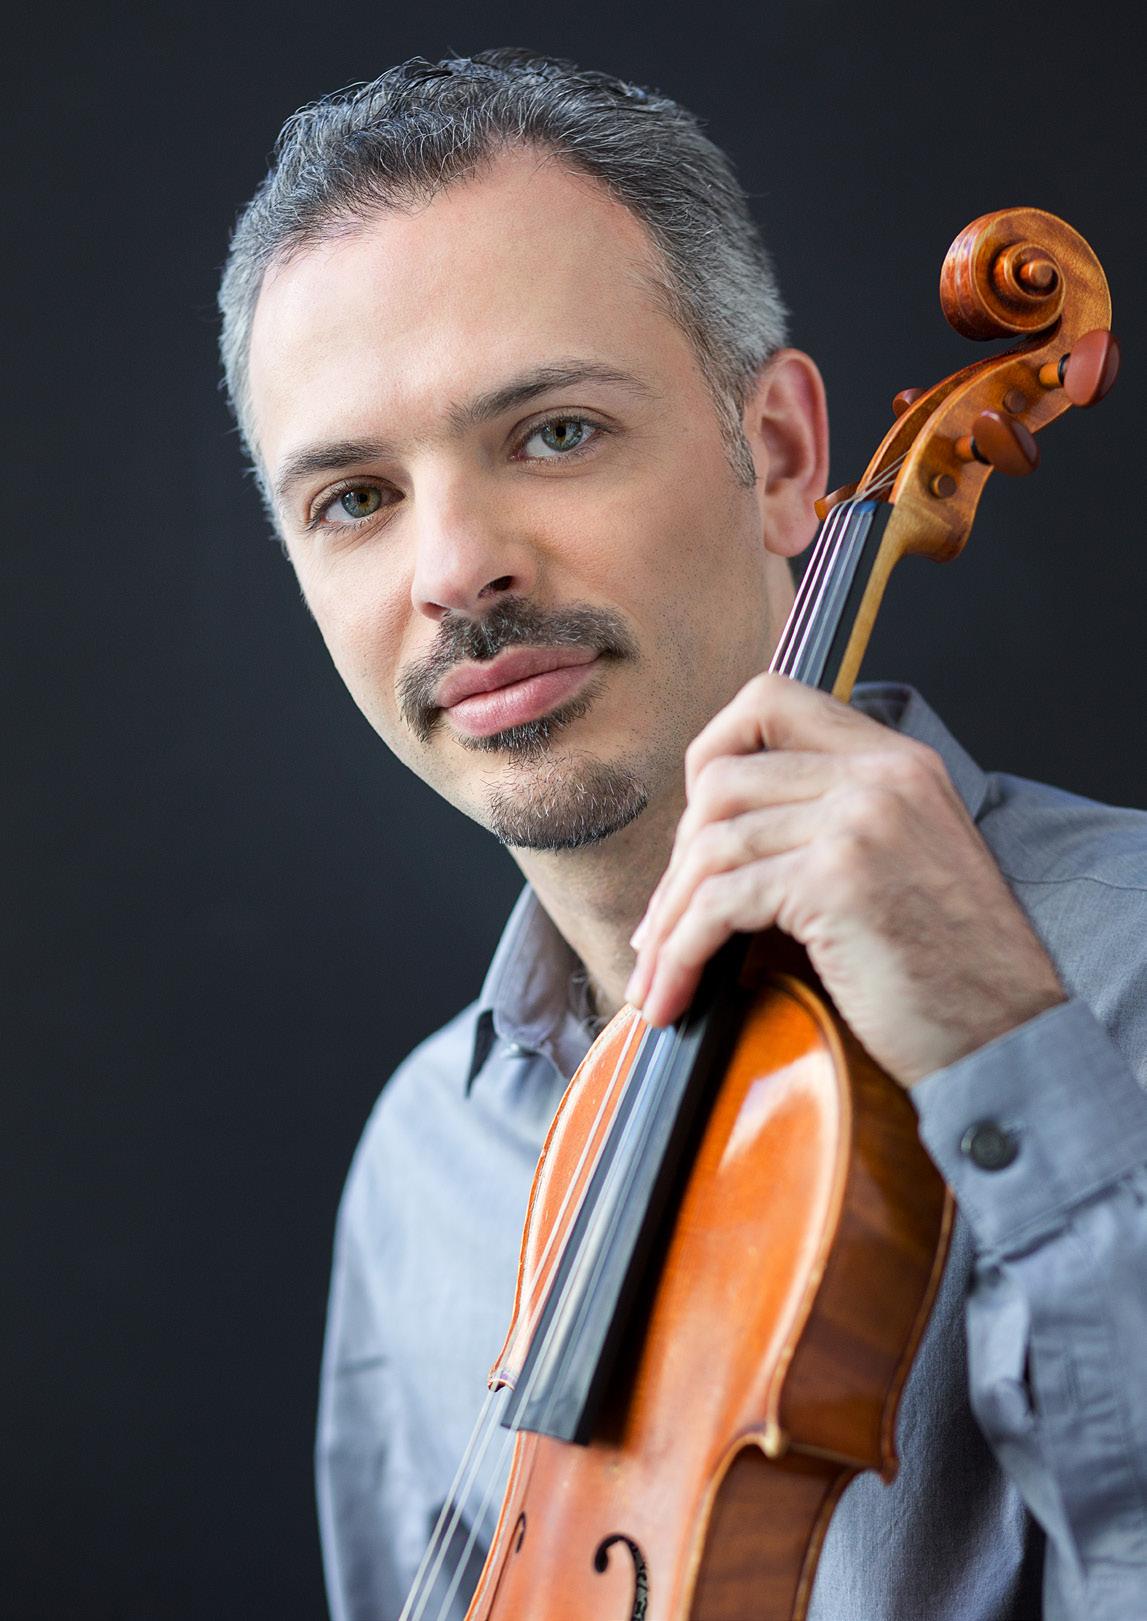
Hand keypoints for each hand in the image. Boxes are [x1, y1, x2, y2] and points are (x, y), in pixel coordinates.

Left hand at [625, 674, 1065, 1086]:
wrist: (1010, 1038)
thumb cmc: (950, 972)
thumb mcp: (903, 861)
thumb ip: (832, 822)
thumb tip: (715, 836)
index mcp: (896, 759)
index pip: (769, 702)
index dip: (709, 755)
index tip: (691, 831)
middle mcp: (879, 774)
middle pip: (721, 778)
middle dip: (675, 861)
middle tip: (662, 926)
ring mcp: (861, 821)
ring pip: (711, 845)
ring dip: (668, 919)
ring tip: (655, 976)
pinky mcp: (837, 880)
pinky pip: (721, 902)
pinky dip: (682, 952)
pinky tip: (674, 993)